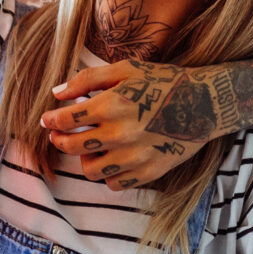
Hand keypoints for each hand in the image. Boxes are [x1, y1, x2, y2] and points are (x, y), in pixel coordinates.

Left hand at [40, 59, 211, 188]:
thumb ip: (87, 79)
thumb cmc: (162, 81)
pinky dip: (108, 174)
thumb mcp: (126, 69)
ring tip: (89, 147)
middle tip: (59, 135)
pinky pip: (114, 183)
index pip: (66, 120)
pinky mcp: (148, 172)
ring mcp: (134, 157)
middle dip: (59, 140)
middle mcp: (120, 134)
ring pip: (90, 171)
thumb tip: (56, 93)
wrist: (205, 103)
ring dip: (84, 159)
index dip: (51, 120)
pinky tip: (112, 159)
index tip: (47, 120)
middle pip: (72, 147)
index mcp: (112, 105)